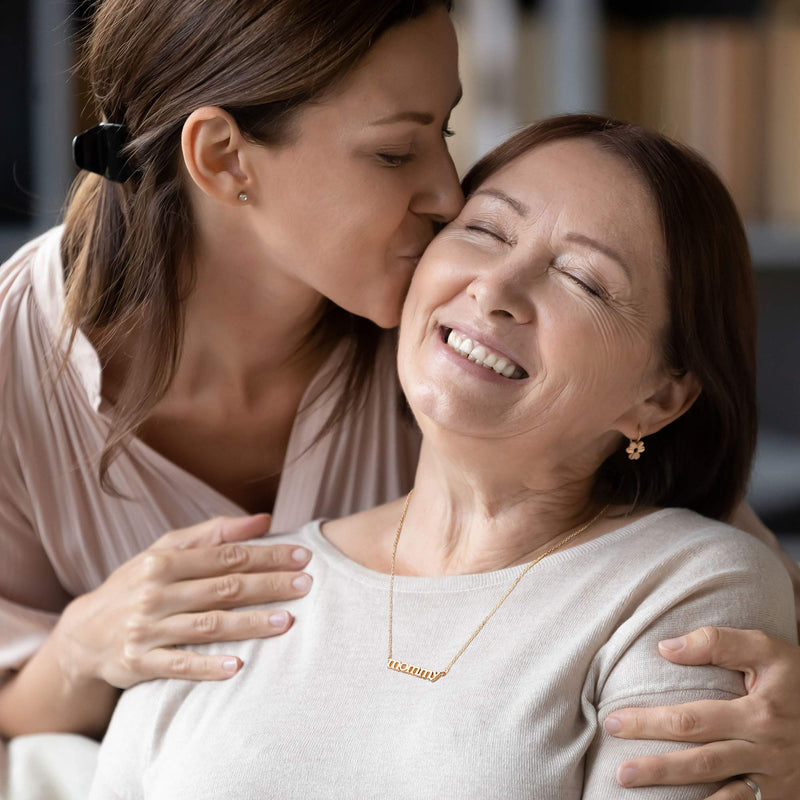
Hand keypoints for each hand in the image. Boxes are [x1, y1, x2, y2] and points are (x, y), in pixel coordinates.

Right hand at [54, 515, 311, 688]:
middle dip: (268, 585)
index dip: (266, 556)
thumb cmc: (137, 584)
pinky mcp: (138, 663)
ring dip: (249, 623)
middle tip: (306, 585)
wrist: (83, 633)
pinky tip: (237, 667)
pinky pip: (178, 665)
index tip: (302, 557)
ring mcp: (146, 629)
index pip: (226, 556)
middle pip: (224, 587)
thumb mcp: (166, 550)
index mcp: (164, 561)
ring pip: (208, 624)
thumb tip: (264, 520)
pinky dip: (207, 667)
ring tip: (286, 621)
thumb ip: (214, 533)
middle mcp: (155, 593)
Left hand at [604, 627, 799, 798]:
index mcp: (758, 713)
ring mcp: (776, 781)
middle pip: (700, 762)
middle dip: (657, 768)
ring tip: (640, 797)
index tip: (615, 722)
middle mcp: (766, 752)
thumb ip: (717, 643)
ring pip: (722, 798)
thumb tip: (665, 648)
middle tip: (620, 772)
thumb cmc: (797, 677)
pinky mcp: (782, 798)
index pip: (691, 720)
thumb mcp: (767, 649)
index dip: (649, 723)